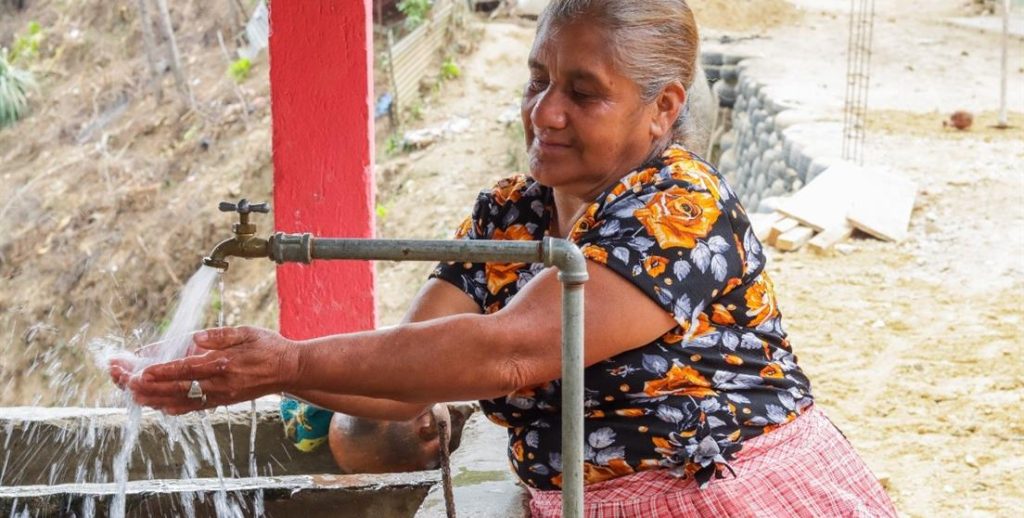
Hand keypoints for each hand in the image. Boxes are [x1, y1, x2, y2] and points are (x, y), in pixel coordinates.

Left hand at [127, 326, 299, 414]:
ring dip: (154, 398)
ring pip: (180, 401)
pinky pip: (193, 407)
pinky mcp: (222, 401)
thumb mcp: (247, 332)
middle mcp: (219, 384)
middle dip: (148, 385)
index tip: (141, 372)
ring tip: (131, 393)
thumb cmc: (268, 347)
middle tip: (123, 380)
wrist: (289, 369)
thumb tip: (196, 337)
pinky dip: (173, 407)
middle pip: (176, 387)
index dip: (162, 371)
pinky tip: (157, 405)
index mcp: (224, 364)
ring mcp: (220, 396)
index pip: (186, 369)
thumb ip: (220, 335)